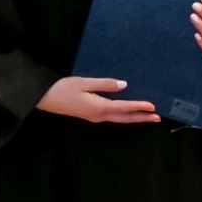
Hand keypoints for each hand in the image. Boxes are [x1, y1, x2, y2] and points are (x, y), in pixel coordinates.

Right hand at [36, 76, 160, 125]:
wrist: (45, 98)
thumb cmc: (63, 89)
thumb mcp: (84, 83)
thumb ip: (105, 84)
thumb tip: (123, 85)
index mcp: (98, 107)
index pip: (123, 108)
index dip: (139, 107)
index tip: (153, 107)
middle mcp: (99, 115)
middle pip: (124, 118)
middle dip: (141, 118)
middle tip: (157, 117)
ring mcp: (94, 117)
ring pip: (119, 119)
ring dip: (134, 118)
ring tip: (147, 116)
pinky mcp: (91, 115)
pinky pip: (112, 117)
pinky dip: (123, 116)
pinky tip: (127, 113)